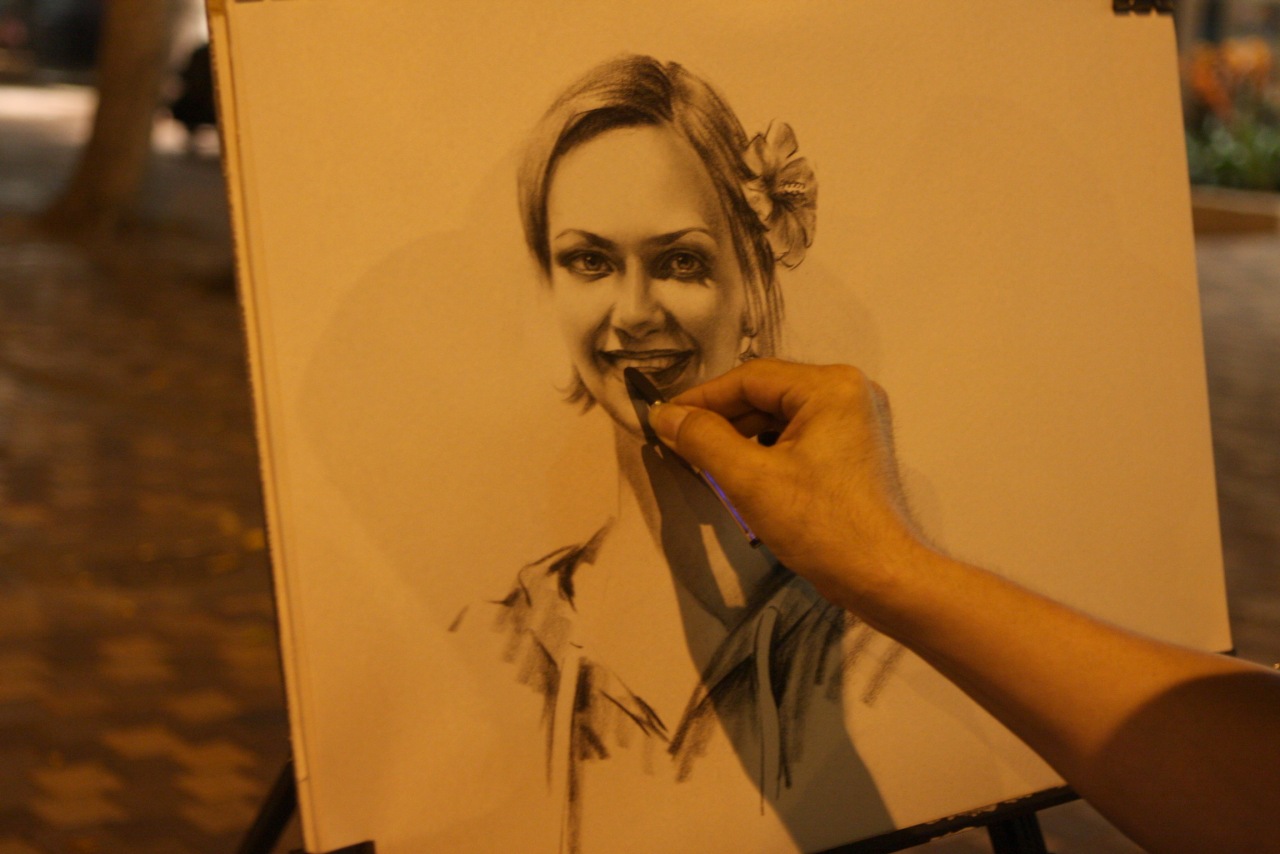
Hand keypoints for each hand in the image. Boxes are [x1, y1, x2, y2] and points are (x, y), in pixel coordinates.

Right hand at [649, 359, 924, 613]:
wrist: (881, 577)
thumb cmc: (819, 525)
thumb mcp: (750, 480)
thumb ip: (703, 439)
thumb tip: (665, 416)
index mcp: (830, 386)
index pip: (749, 378)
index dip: (701, 398)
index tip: (663, 420)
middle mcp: (848, 391)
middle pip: (766, 393)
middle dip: (721, 418)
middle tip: (678, 442)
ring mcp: (855, 420)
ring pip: (779, 415)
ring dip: (740, 435)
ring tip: (703, 459)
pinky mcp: (853, 448)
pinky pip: (797, 434)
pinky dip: (765, 448)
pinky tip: (740, 471)